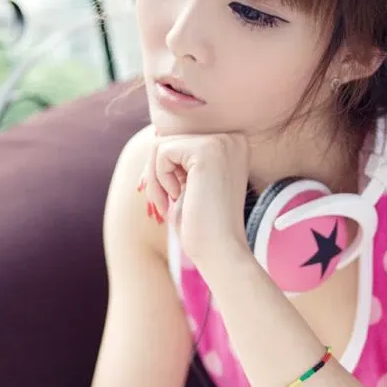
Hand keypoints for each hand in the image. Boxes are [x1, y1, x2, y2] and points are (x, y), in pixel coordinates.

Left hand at [139, 130, 250, 266]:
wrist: (219, 250)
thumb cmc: (202, 224)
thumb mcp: (189, 183)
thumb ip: (180, 159)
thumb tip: (156, 136)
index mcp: (231, 145)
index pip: (179, 141)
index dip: (164, 169)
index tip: (166, 195)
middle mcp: (231, 138)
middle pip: (169, 139)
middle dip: (157, 174)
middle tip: (165, 203)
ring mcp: (222, 141)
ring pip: (161, 145)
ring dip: (155, 178)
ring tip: (169, 202)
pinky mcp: (207, 150)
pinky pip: (162, 152)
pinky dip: (159, 178)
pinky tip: (177, 198)